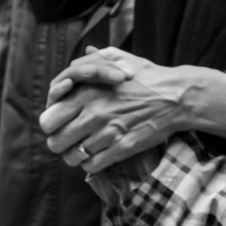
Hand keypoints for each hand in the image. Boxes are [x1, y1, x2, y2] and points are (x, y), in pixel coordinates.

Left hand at [39, 47, 225, 173]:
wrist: (176, 97)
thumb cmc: (147, 76)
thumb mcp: (121, 58)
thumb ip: (95, 58)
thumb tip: (78, 58)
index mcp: (87, 92)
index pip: (48, 119)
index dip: (51, 123)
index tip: (60, 123)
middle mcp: (93, 114)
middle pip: (55, 143)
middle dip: (60, 142)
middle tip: (71, 138)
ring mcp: (107, 134)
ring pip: (72, 158)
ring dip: (76, 154)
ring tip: (86, 146)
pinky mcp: (121, 149)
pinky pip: (91, 167)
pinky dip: (92, 163)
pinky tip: (100, 152)